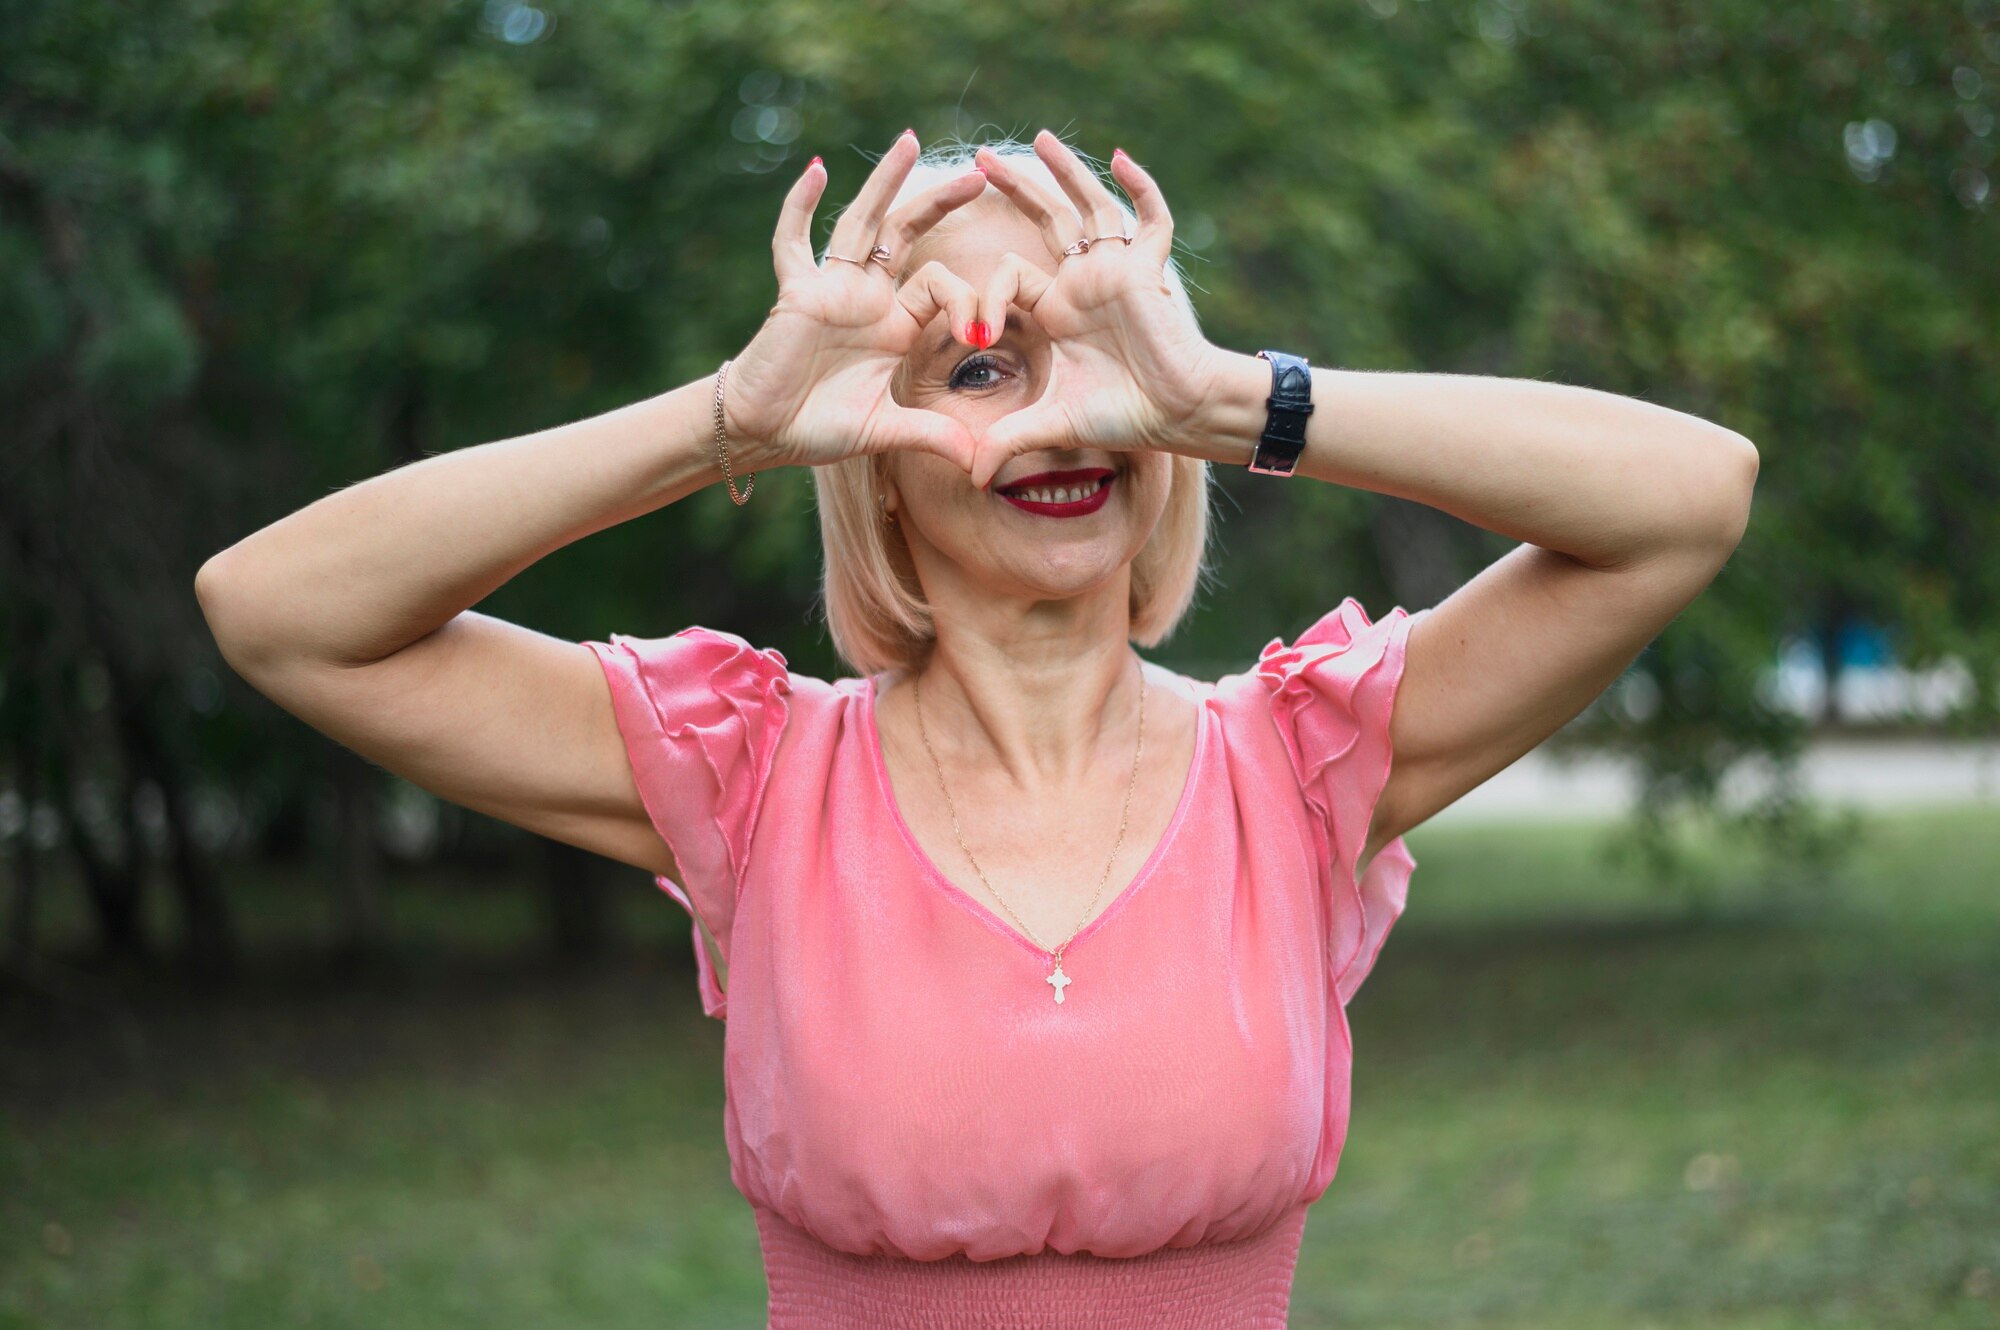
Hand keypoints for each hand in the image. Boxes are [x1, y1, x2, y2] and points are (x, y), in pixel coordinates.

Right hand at [722, 130, 992, 473]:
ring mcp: (831, 289)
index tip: (979, 334)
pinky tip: (817, 169)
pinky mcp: (796, 293)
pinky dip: (801, 206)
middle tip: (979, 172)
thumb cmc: (817, 427)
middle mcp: (866, 298)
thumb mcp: (884, 430)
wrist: (763, 433)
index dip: (967, 302)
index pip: (941, 287)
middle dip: (941, 202)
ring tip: (910, 142)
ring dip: (886, 183)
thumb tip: (978, 462)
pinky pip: (795, 242)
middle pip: (908, 235)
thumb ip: (931, 436)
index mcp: (894, 326)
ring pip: (862, 223)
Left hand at [960, 131, 1230, 491]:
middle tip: (977, 159)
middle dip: (1012, 190)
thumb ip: (1009, 440)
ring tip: (1039, 139)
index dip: (985, 298)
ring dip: (1065, 173)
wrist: (1178, 414)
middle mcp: (1081, 283)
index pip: (1007, 278)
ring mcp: (1115, 270)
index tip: (975, 331)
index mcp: (1053, 311)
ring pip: (1088, 207)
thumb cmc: (1122, 416)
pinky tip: (1121, 158)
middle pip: (1043, 222)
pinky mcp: (1147, 268)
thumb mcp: (1053, 423)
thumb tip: (969, 476)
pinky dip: (1140, 188)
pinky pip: (1149, 219)